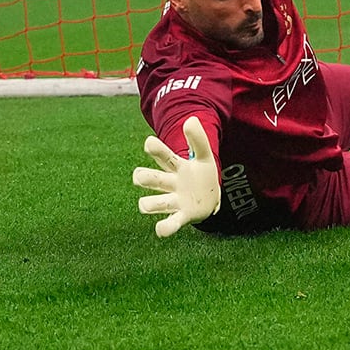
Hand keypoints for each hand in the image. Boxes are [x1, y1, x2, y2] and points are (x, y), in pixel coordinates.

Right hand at [132, 115, 220, 237]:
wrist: (211, 199)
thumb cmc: (202, 175)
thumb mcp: (205, 155)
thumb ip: (199, 139)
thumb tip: (191, 119)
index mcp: (176, 167)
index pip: (163, 156)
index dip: (156, 149)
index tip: (148, 142)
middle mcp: (170, 184)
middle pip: (153, 179)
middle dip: (144, 177)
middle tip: (138, 176)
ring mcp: (174, 201)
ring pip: (156, 203)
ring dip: (149, 204)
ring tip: (144, 204)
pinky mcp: (182, 216)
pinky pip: (170, 223)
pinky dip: (164, 227)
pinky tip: (160, 229)